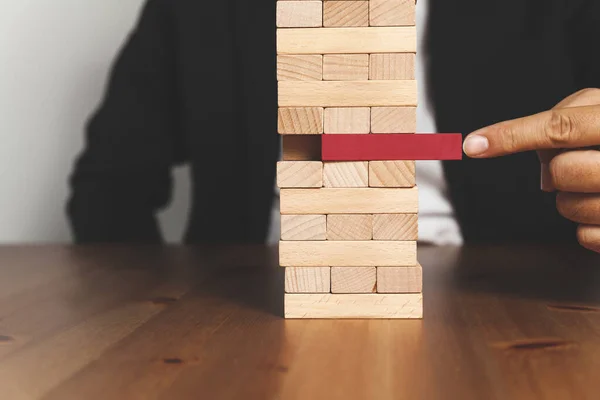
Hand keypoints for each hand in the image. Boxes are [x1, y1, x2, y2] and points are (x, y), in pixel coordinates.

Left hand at [462, 88, 599, 251]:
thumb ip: (571, 115)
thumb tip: (538, 157)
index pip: (560, 128)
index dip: (511, 135)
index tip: (473, 145)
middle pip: (558, 172)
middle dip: (556, 170)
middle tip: (581, 163)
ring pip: (566, 206)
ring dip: (571, 198)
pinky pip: (584, 236)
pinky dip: (588, 225)